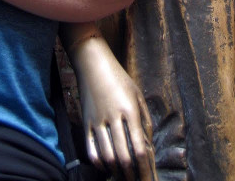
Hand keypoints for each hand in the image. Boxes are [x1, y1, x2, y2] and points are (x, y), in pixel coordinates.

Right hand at [74, 38, 156, 180]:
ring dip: (116, 172)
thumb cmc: (119, 78)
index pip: (139, 147)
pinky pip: (91, 149)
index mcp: (130, 110)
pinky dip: (99, 163)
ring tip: (123, 178)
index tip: (148, 179)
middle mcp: (114, 118)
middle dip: (131, 175)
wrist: (93, 64)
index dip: (145, 168)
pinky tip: (106, 167)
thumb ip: (145, 119)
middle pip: (123, 156)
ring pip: (107, 156)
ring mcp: (97, 121)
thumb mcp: (137, 94)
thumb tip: (148, 144)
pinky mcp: (85, 123)